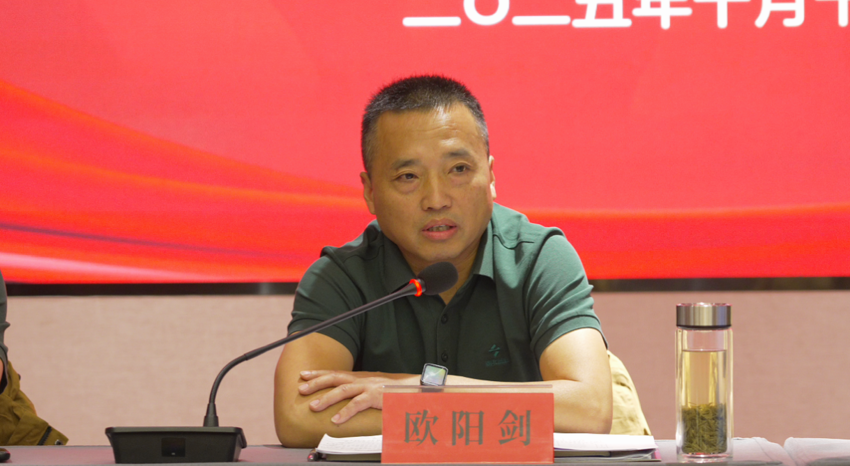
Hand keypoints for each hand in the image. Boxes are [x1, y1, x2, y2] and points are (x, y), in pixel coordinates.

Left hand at [298, 370, 415, 424]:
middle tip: (301, 388)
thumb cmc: (396, 392)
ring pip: (343, 390)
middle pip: (335, 378)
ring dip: (326, 398)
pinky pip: (357, 404)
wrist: (417, 388)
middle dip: (316, 382)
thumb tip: (348, 401)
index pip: (336, 373)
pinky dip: (345, 412)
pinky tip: (336, 420)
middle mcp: (363, 380)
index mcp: (361, 378)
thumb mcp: (375, 390)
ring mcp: (369, 387)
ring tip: (313, 406)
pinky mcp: (376, 397)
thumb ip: (362, 393)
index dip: (319, 374)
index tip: (303, 375)